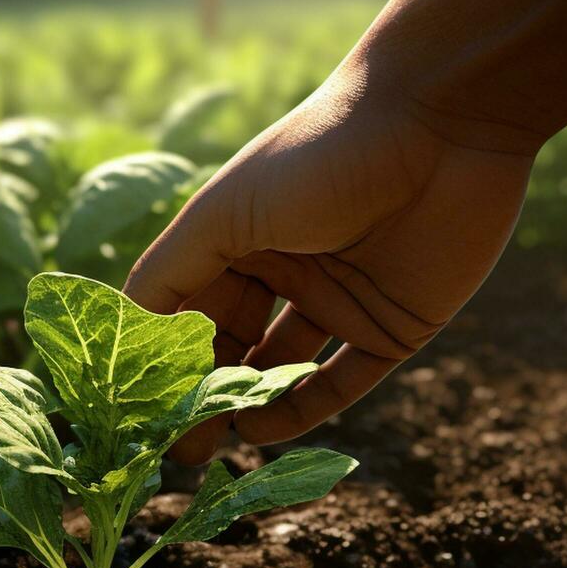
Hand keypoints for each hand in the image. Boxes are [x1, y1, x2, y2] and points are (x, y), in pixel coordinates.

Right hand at [125, 64, 536, 461]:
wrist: (443, 121)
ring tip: (211, 446)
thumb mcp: (223, 213)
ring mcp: (337, 300)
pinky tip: (263, 432)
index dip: (161, 360)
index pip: (185, 313)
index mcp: (236, 239)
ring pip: (280, 371)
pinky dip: (303, 411)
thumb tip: (123, 338)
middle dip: (200, 395)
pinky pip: (342, 382)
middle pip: (229, 348)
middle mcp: (283, 271)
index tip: (136, 406)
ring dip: (245, 407)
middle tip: (173, 446)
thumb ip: (168, 276)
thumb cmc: (317, 154)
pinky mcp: (393, 326)